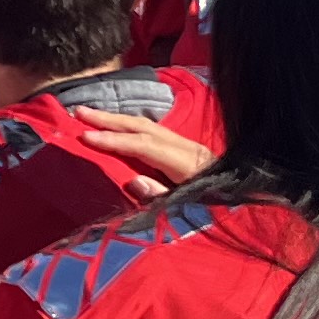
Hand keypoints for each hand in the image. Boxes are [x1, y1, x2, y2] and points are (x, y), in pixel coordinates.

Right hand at [68, 107, 215, 196]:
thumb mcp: (186, 206)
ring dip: (115, 119)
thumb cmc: (213, 205)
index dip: (115, 140)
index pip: (143, 146)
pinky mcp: (181, 146)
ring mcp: (183, 144)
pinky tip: (112, 125)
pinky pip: (149, 130)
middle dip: (108, 119)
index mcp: (186, 164)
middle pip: (142, 127)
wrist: (240, 192)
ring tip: (87, 114)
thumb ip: (159, 195)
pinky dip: (127, 125)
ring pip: (145, 125)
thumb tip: (132, 181)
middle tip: (78, 112)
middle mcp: (183, 147)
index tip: (86, 137)